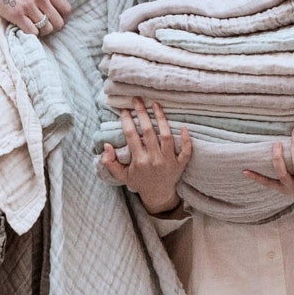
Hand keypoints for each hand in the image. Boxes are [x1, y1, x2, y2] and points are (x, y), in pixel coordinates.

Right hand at [0, 0, 71, 36]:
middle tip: (44, 26)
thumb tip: (53, 3)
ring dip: (41, 31)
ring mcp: (28, 6)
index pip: (66, 9)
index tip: (54, 19)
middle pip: (58, 22)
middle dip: (53, 27)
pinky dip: (31, 33)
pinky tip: (24, 27)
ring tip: (34, 27)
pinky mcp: (16, 14)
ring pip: (46, 29)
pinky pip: (32, 31)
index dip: (62, 17)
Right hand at [98, 98, 192, 214]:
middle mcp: (154, 159)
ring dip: (161, 119)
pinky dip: (186, 139)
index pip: (131, 136)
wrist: (157, 195)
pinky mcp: (180, 164)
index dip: (127, 121)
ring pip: (167, 136)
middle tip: (137, 99)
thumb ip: (110, 162)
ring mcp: (169, 161)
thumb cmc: (138, 182)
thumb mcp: (121, 175)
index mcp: (139, 161)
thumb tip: (107, 145)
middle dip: (142, 113)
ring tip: (156, 104)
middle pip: (148, 132)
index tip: (124, 110)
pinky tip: (183, 126)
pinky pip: (186, 151)